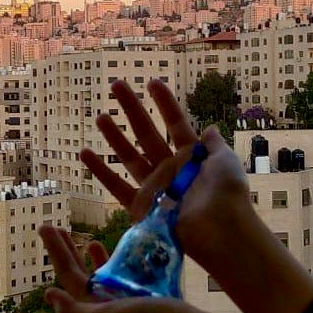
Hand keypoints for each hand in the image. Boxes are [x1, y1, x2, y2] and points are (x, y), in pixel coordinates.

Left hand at [40, 225, 239, 312]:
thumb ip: (76, 312)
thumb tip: (49, 294)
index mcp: (97, 310)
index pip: (69, 275)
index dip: (57, 251)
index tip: (46, 226)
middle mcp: (112, 306)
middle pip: (84, 275)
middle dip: (70, 252)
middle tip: (59, 228)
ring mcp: (134, 302)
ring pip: (109, 276)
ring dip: (97, 260)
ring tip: (91, 243)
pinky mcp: (155, 298)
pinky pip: (135, 277)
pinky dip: (128, 263)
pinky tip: (132, 253)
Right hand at [81, 79, 251, 271]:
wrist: (221, 230)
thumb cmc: (228, 194)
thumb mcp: (226, 161)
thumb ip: (213, 145)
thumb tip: (210, 129)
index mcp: (191, 156)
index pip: (175, 122)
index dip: (164, 102)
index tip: (152, 81)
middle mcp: (170, 168)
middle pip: (146, 132)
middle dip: (131, 108)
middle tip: (116, 84)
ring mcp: (154, 186)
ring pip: (129, 155)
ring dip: (114, 136)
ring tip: (100, 116)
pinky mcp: (141, 206)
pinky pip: (116, 186)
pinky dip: (100, 171)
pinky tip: (84, 153)